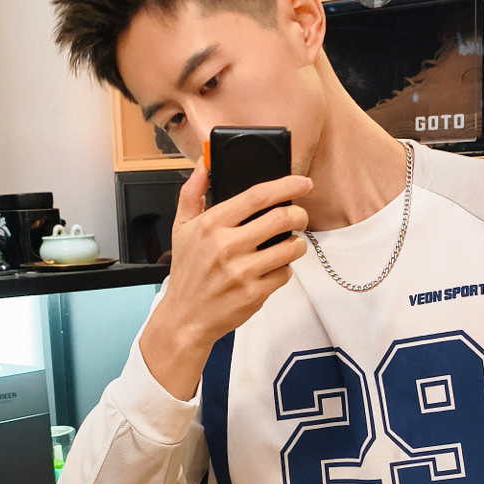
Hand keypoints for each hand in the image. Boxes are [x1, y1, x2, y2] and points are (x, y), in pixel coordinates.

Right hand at [140, 161, 310, 398]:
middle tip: (300, 216)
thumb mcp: (181, 229)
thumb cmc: (187, 273)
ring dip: (296, 243)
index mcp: (211, 224)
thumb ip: (192, 193)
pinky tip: (272, 269)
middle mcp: (227, 246)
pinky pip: (285, 273)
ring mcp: (242, 271)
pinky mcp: (255, 293)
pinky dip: (284, 269)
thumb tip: (203, 165)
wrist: (185, 318)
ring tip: (288, 244)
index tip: (303, 183)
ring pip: (291, 247)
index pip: (257, 196)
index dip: (286, 186)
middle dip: (299, 214)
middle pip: (282, 218)